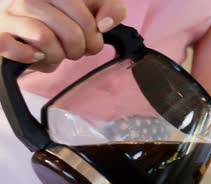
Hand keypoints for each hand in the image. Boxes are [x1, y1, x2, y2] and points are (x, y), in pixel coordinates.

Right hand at [0, 0, 126, 71]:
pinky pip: (15, 48)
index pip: (86, 18)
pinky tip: (35, 55)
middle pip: (71, 32)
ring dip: (56, 56)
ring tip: (53, 53)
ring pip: (45, 39)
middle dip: (78, 50)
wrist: (25, 36)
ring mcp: (10, 14)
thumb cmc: (61, 24)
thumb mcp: (92, 11)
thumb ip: (111, 9)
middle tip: (72, 50)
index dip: (94, 37)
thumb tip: (104, 23)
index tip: (89, 40)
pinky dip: (31, 58)